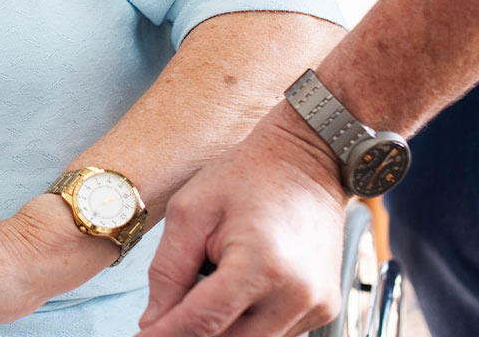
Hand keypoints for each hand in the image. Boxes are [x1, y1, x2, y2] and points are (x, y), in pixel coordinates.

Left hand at [137, 105, 349, 336]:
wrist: (308, 160)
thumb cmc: (247, 175)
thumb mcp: (190, 212)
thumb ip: (168, 271)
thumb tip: (153, 322)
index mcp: (260, 266)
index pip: (202, 323)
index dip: (165, 336)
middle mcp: (297, 295)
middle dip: (190, 335)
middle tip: (163, 321)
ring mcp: (316, 305)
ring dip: (220, 330)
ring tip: (202, 293)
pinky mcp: (325, 308)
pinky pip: (275, 335)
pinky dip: (246, 325)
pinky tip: (232, 295)